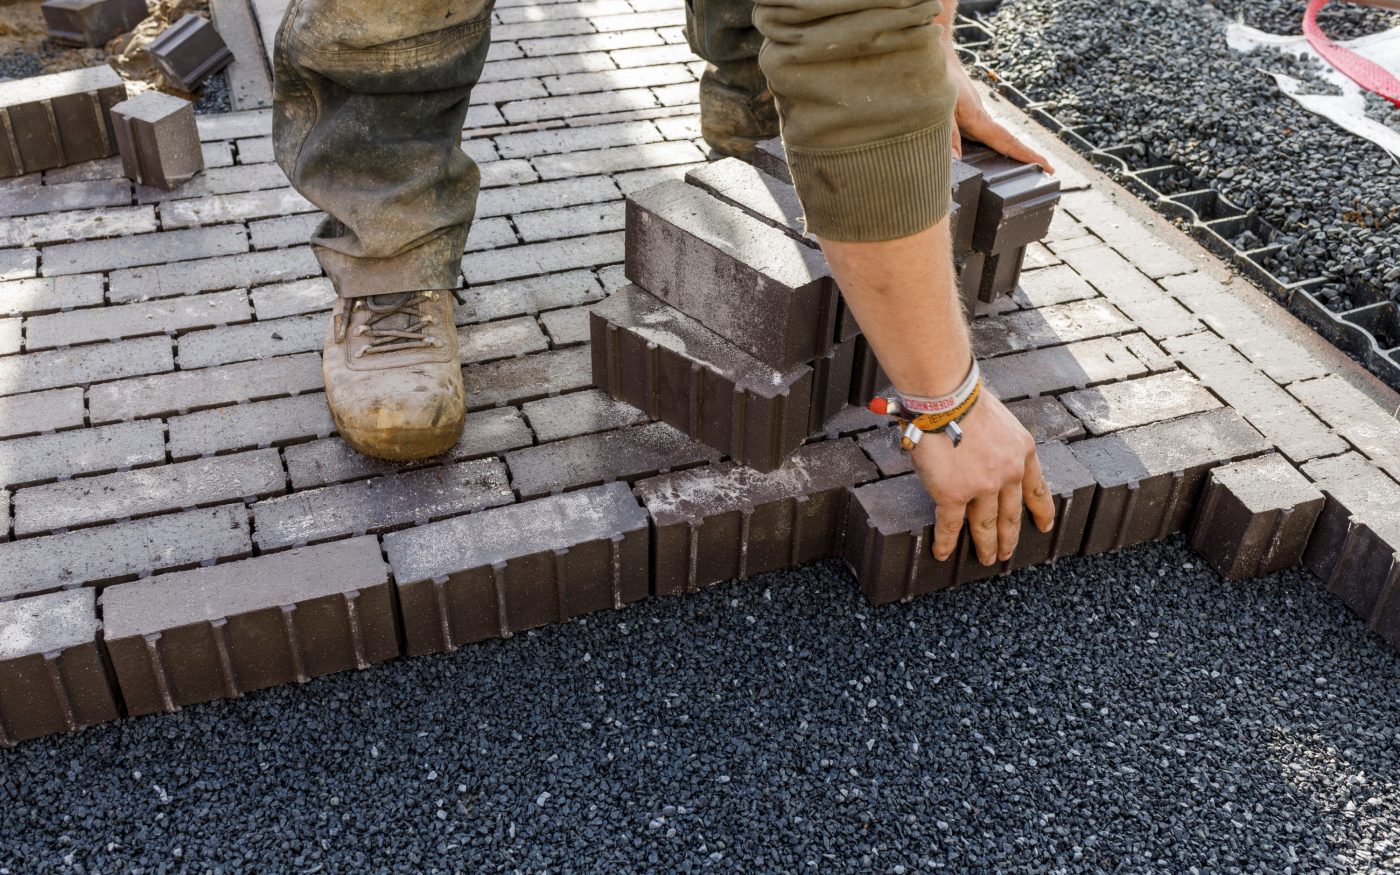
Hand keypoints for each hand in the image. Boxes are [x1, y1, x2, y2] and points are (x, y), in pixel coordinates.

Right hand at [909, 392, 1055, 565]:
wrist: (947, 398)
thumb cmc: (964, 399)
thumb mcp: (999, 421)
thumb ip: (997, 444)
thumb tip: (979, 455)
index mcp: (1023, 451)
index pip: (1036, 488)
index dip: (1041, 510)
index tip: (1044, 525)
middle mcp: (1008, 473)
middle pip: (1011, 513)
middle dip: (1010, 536)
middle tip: (1007, 553)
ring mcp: (983, 487)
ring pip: (986, 524)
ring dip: (986, 545)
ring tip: (986, 558)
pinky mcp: (954, 494)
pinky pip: (950, 525)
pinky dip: (946, 542)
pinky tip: (943, 553)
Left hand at [947, 55, 1054, 173]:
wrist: (939, 57)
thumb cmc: (940, 81)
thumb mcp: (941, 110)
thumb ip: (950, 135)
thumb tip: (957, 161)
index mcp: (978, 119)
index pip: (1007, 142)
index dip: (1026, 155)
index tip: (1047, 166)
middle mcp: (982, 118)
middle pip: (1009, 141)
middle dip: (1028, 155)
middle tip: (1048, 171)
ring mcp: (978, 115)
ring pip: (999, 137)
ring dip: (1014, 151)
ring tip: (1029, 166)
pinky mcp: (970, 114)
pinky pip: (987, 134)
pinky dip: (996, 145)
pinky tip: (996, 153)